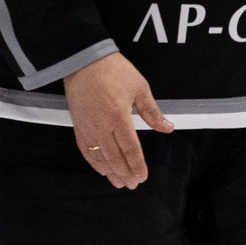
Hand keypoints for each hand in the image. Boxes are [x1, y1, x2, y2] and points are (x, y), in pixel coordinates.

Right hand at [61, 51, 174, 189]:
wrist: (83, 60)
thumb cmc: (112, 69)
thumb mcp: (139, 87)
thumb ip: (152, 112)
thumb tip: (167, 127)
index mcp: (119, 116)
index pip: (130, 149)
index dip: (137, 166)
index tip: (142, 176)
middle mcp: (102, 125)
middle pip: (114, 157)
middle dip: (125, 173)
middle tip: (133, 184)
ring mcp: (88, 126)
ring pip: (99, 157)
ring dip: (110, 172)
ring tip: (118, 182)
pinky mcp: (78, 124)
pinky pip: (85, 149)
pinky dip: (93, 162)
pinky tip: (101, 168)